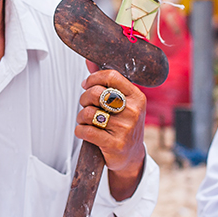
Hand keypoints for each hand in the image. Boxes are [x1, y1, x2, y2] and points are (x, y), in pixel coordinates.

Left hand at [77, 67, 145, 200]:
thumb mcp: (123, 102)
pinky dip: (80, 130)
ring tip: (86, 121)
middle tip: (85, 105)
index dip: (93, 78)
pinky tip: (84, 131)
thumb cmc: (124, 125)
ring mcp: (125, 129)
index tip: (87, 84)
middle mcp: (133, 111)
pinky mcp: (115, 144)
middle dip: (84, 98)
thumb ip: (107, 82)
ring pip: (88, 113)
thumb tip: (89, 61)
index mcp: (137, 97)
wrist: (131, 155)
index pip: (112, 76)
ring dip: (81, 117)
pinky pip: (86, 131)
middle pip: (96, 93)